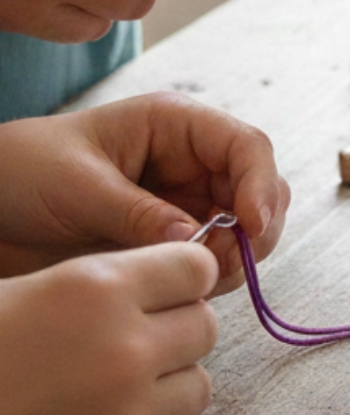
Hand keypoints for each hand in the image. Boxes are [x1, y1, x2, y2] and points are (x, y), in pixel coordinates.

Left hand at [0, 94, 289, 293]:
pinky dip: (212, 279)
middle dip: (254, 231)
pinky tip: (181, 287)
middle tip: (222, 264)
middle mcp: (191, 164)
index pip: (247, 146)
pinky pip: (216, 262)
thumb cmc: (22, 172)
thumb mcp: (77, 186)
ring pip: (246, 233)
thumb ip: (138, 213)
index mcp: (174, 127)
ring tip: (192, 278)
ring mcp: (186, 204)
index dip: (260, 185)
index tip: (251, 226)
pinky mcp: (174, 243)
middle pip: (260, 193)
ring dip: (235, 260)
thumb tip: (194, 242)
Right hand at [0, 244, 218, 414]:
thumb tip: (162, 274)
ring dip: (168, 384)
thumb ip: (98, 281)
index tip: (167, 287)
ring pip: (198, 387)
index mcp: (96, 289)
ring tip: (115, 387)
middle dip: (177, 329)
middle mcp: (124, 348)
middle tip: (137, 339)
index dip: (182, 277)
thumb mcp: (19, 288)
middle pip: (205, 328)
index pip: (195, 267)